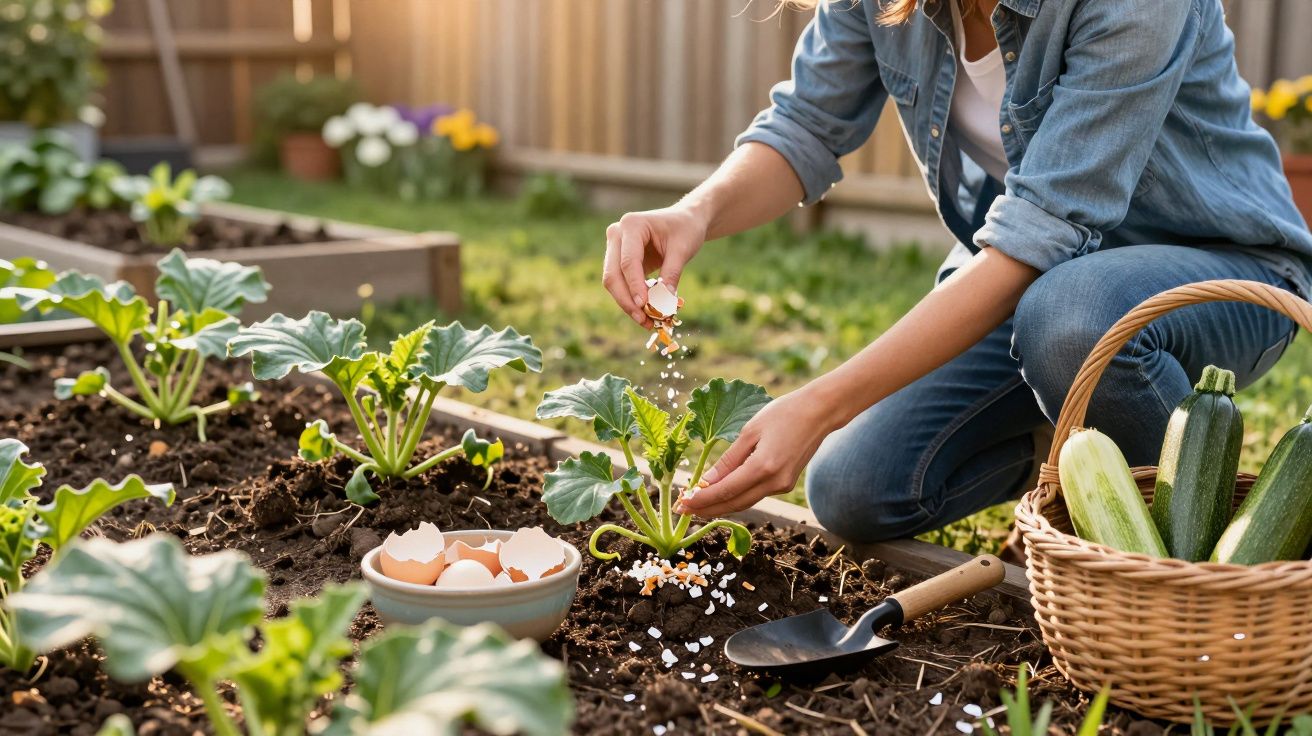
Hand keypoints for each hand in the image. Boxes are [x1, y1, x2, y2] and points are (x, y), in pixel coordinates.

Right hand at [603, 205, 706, 326]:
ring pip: (613, 282)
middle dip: (626, 300)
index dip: (635, 286)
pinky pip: (620, 284)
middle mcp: (616, 234)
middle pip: (613, 274)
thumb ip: (671, 274)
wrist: (685, 221)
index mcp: (631, 225)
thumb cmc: (686, 229)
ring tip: (647, 322)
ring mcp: (614, 247)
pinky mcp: (618, 261)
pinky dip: (631, 300)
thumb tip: (663, 304)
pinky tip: (646, 314)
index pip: (628, 262)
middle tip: (643, 320)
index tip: (644, 306)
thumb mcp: (683, 250)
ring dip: (627, 304)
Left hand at [674, 386, 835, 517]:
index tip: (682, 502)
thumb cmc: (783, 414)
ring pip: (745, 502)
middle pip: (734, 504)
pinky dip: (736, 496)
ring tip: (696, 505)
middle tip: (682, 510)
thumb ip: (728, 460)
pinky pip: (755, 494)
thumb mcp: (750, 431)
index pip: (725, 491)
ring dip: (720, 505)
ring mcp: (783, 486)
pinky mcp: (786, 484)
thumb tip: (706, 481)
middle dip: (707, 509)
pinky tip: (720, 493)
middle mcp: (775, 482)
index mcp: (764, 467)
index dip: (702, 499)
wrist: (819, 413)